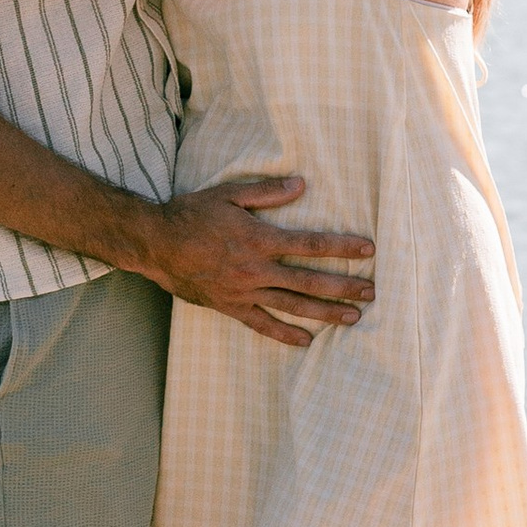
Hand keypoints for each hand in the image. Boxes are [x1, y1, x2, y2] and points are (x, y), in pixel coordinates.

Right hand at [145, 175, 376, 347]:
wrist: (155, 244)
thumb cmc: (191, 214)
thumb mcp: (228, 193)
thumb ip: (267, 191)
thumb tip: (301, 184)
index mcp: (259, 239)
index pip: (310, 244)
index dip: (342, 247)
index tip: (369, 250)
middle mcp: (256, 269)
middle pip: (309, 280)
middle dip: (344, 286)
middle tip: (372, 292)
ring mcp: (244, 292)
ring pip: (292, 305)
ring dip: (325, 313)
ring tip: (353, 317)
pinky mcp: (230, 307)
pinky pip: (262, 325)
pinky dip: (285, 334)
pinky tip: (306, 342)